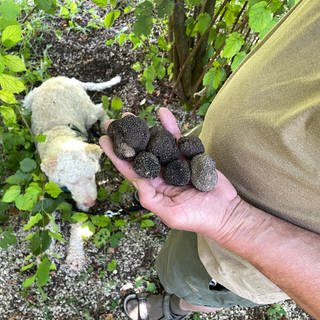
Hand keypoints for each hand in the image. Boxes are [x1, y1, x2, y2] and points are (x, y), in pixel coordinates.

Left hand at [99, 108, 239, 239]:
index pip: (131, 169)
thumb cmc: (197, 218)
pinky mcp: (189, 155)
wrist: (225, 212)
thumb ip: (152, 198)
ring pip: (157, 142)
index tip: (104, 139)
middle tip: (114, 122)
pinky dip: (170, 126)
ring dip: (144, 128)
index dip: (117, 155)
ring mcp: (175, 163)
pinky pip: (178, 138)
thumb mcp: (171, 214)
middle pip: (141, 152)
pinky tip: (162, 113)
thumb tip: (136, 180)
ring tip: (130, 115)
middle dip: (127, 138)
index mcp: (153, 187)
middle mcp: (161, 173)